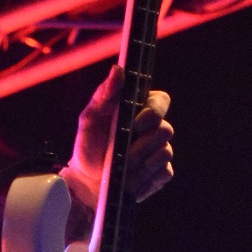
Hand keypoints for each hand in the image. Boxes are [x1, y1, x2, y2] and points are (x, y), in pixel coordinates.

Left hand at [60, 65, 173, 230]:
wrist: (87, 182)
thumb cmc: (89, 146)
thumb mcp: (90, 120)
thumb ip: (104, 95)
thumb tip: (117, 69)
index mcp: (141, 109)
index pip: (162, 101)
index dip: (152, 113)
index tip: (135, 125)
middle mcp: (155, 128)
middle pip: (165, 130)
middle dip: (140, 145)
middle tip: (122, 154)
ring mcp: (160, 151)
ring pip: (164, 153)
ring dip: (139, 164)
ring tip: (120, 169)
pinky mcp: (161, 174)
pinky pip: (163, 173)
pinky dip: (144, 179)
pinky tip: (129, 181)